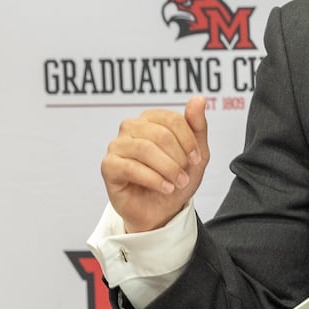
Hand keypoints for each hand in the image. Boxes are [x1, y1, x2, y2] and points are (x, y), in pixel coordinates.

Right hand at [100, 96, 210, 232]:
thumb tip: (199, 98)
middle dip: (178, 158)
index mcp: (150, 119)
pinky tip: (165, 188)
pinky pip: (131, 167)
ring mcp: (117, 145)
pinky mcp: (108, 166)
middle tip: (185, 176)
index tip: (196, 159)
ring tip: (177, 183)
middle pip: (160, 134)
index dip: (188, 141)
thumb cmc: (176, 179)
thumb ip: (197, 126)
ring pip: (145, 149)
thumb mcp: (196, 154)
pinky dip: (153, 179)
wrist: (162, 210)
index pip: (172, 119)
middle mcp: (130, 127)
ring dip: (167, 169)